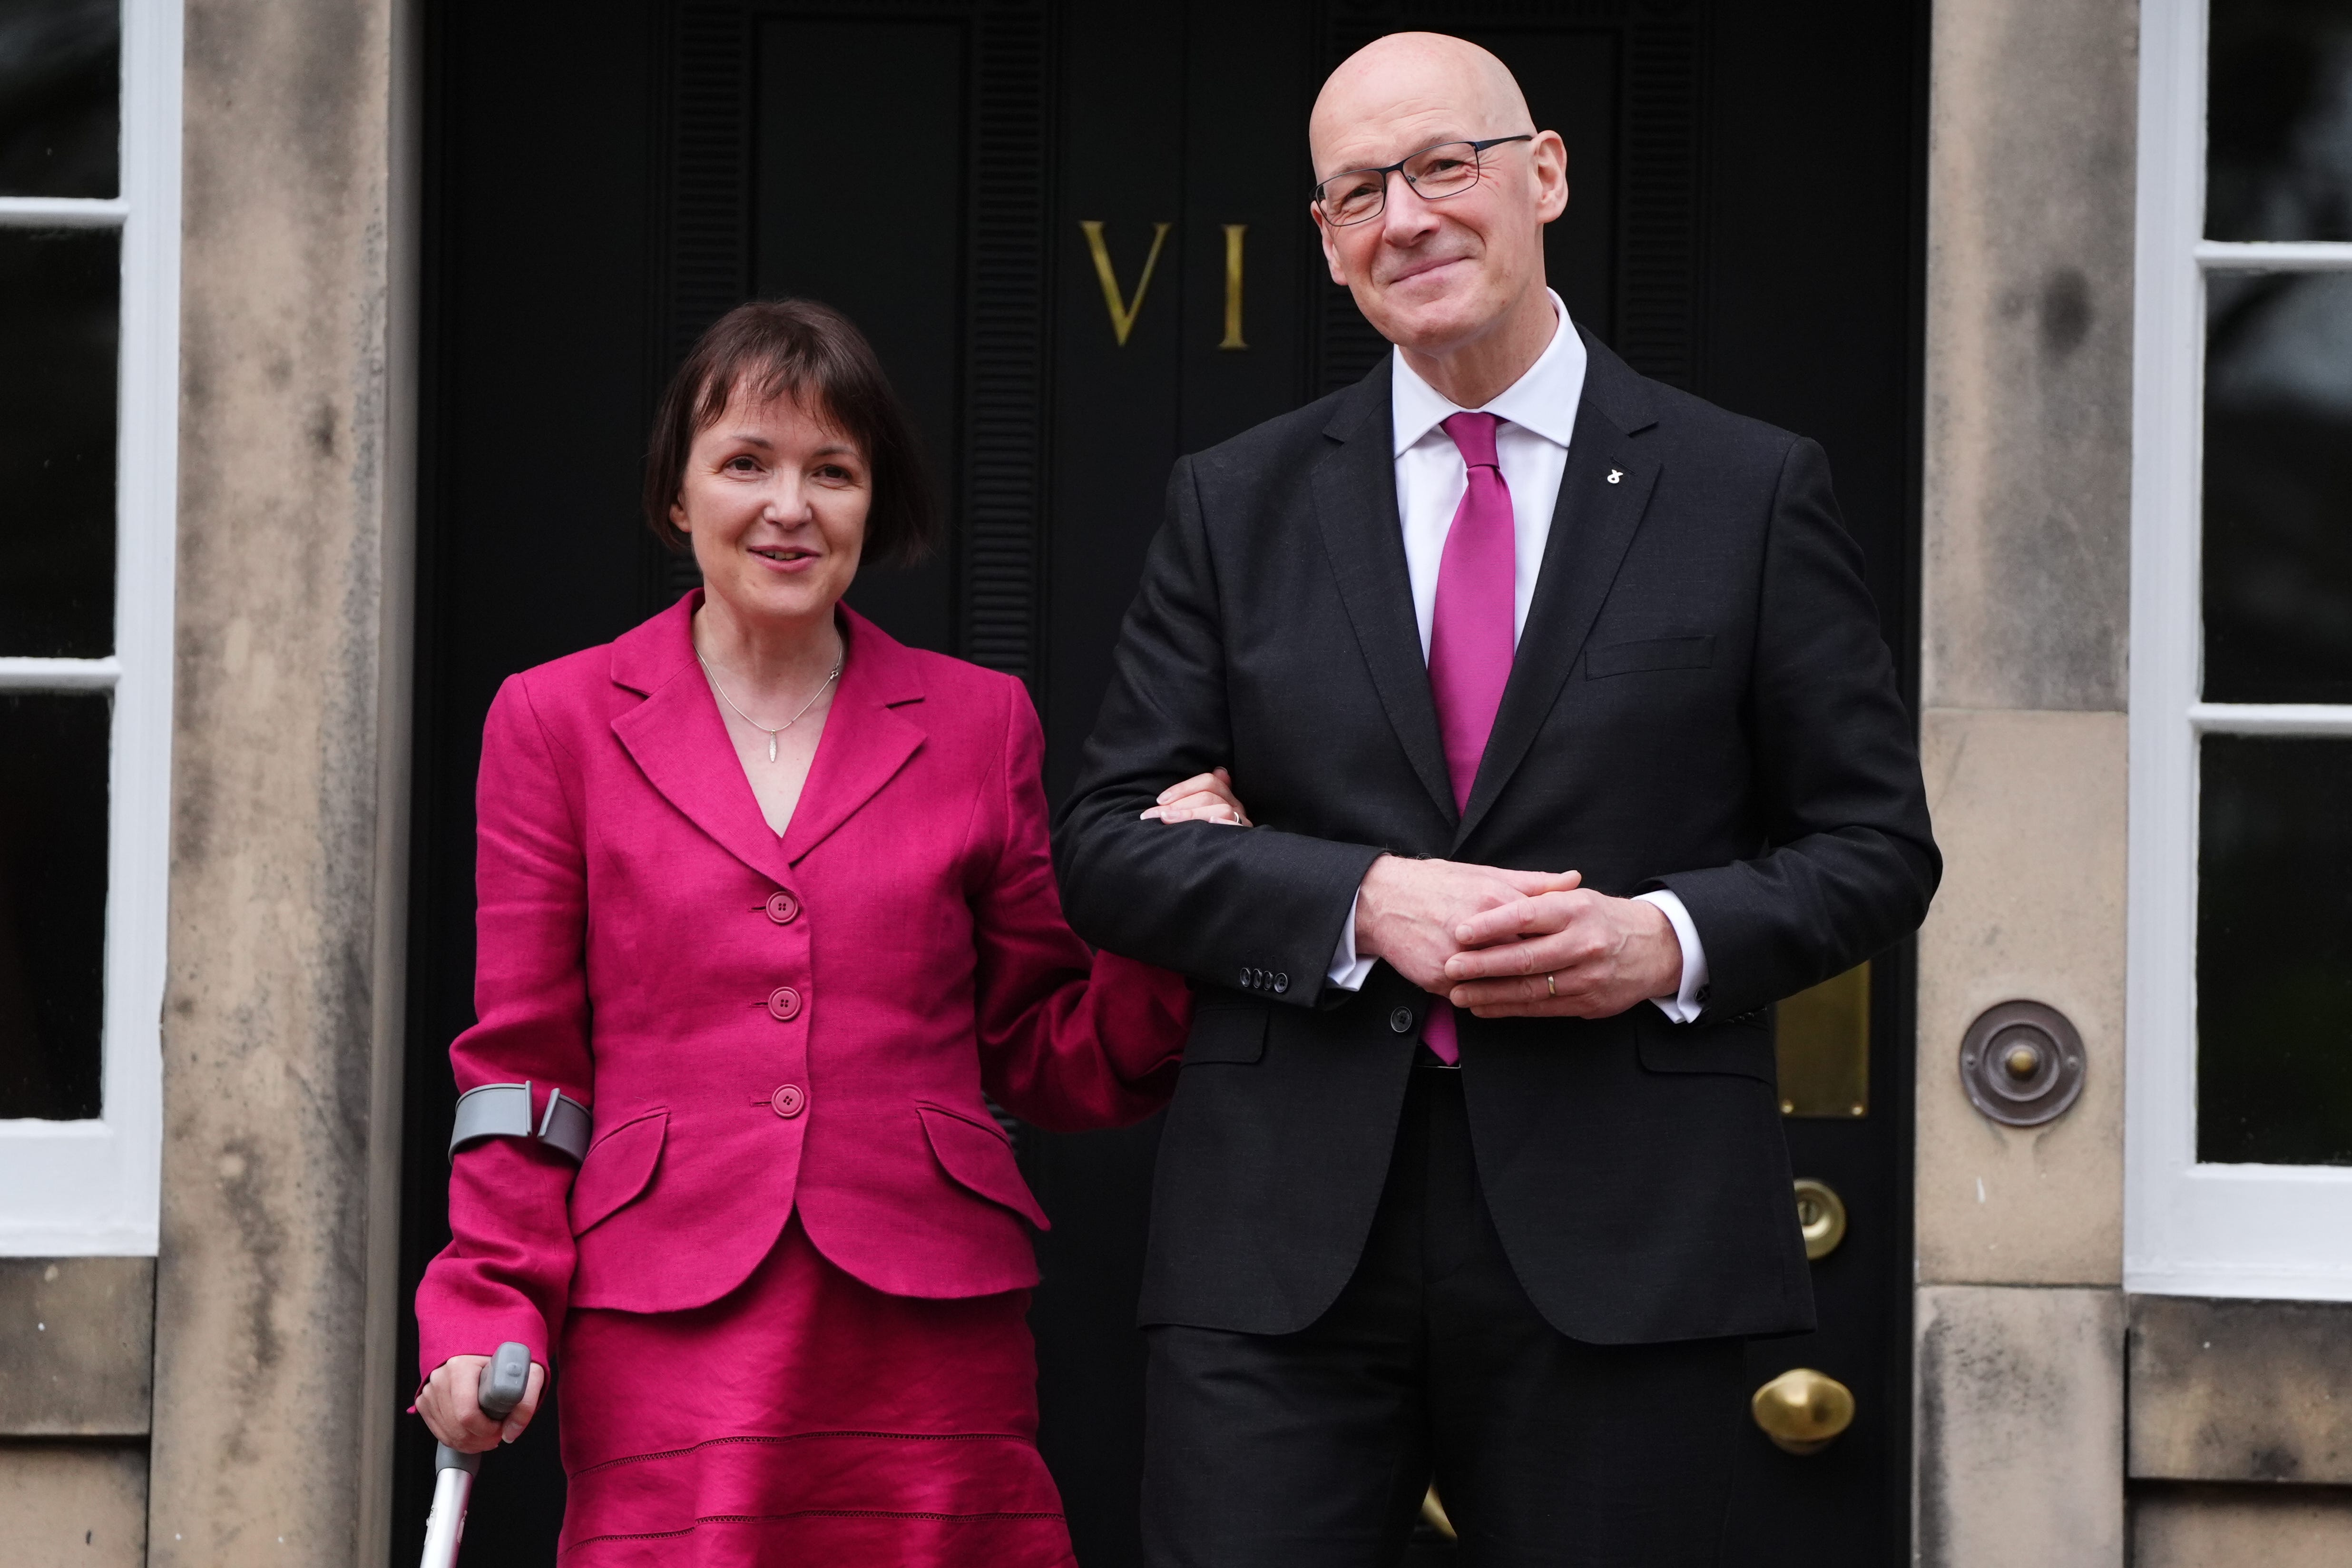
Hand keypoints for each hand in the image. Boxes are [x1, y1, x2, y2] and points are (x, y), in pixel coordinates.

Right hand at [416, 1354, 546, 1453]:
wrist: (490, 1354)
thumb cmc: (507, 1362)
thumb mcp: (529, 1374)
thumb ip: (525, 1404)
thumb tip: (510, 1434)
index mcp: (461, 1367)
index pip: (467, 1414)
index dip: (486, 1430)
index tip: (500, 1427)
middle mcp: (441, 1377)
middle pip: (456, 1428)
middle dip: (480, 1440)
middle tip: (497, 1435)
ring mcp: (430, 1390)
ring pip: (447, 1434)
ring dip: (469, 1443)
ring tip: (487, 1433)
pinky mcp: (425, 1401)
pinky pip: (438, 1432)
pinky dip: (456, 1439)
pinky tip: (472, 1432)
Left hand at [1140, 766, 1251, 826]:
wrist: (1226, 864)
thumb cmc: (1204, 834)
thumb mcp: (1201, 811)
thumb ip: (1200, 794)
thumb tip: (1219, 771)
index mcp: (1226, 796)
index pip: (1208, 781)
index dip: (1182, 788)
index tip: (1160, 800)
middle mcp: (1235, 806)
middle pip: (1208, 796)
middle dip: (1177, 804)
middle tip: (1153, 815)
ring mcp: (1241, 822)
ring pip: (1220, 809)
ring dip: (1190, 814)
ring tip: (1167, 820)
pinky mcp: (1242, 837)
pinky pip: (1235, 826)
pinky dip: (1223, 823)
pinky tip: (1208, 824)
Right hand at [1354, 855, 1581, 994]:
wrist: (1383, 900)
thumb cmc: (1437, 884)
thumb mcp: (1486, 874)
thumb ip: (1533, 882)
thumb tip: (1575, 879)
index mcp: (1495, 900)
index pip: (1542, 928)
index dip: (1563, 942)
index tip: (1580, 951)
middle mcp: (1478, 930)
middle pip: (1525, 960)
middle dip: (1547, 972)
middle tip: (1567, 978)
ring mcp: (1457, 957)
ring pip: (1500, 984)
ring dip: (1520, 991)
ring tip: (1538, 992)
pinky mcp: (1439, 979)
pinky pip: (1471, 996)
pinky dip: (1486, 998)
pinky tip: (1499, 997)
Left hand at [1441, 889, 1682, 1018]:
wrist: (1657, 948)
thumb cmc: (1604, 918)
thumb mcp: (1577, 897)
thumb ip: (1537, 895)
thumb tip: (1490, 892)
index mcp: (1575, 910)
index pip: (1526, 916)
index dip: (1490, 925)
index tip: (1460, 931)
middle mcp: (1583, 943)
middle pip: (1525, 957)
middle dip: (1483, 965)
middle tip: (1450, 967)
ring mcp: (1587, 977)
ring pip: (1530, 989)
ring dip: (1489, 994)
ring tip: (1458, 993)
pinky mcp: (1588, 1003)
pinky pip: (1541, 1009)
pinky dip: (1509, 1009)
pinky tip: (1483, 1007)